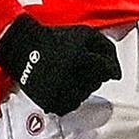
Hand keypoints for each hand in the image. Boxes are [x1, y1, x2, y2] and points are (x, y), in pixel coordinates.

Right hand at [0, 18, 122, 116]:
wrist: (23, 47)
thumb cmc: (54, 38)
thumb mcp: (83, 33)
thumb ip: (105, 47)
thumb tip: (115, 70)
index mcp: (79, 58)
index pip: (107, 68)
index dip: (113, 69)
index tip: (112, 72)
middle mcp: (69, 76)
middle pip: (96, 83)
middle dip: (95, 75)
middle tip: (82, 66)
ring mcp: (58, 91)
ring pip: (85, 95)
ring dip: (83, 86)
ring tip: (71, 73)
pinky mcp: (49, 101)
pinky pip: (70, 105)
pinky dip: (71, 97)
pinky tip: (64, 84)